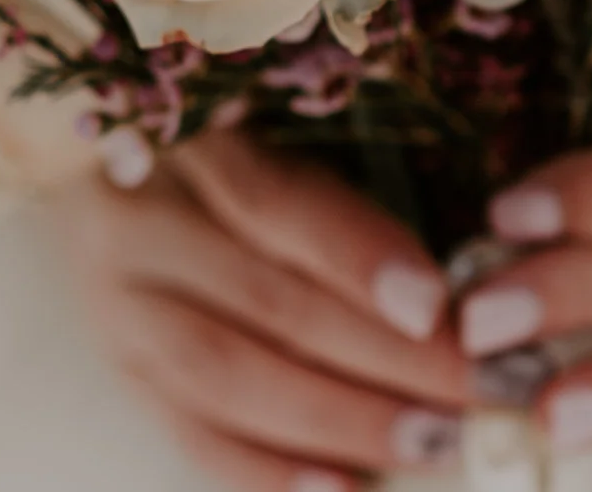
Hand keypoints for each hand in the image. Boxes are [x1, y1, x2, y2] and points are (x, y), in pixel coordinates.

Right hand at [59, 130, 473, 490]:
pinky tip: (341, 488)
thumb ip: (351, 199)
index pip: (275, 202)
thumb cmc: (237, 151)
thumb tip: (451, 290)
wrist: (121, 178)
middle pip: (265, 300)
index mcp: (189, 137)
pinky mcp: (121, 368)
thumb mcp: (287, 135)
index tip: (437, 305)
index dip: (357, 255)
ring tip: (429, 441)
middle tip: (473, 389)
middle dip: (384, 356)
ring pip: (226, 374)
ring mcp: (118, 301)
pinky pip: (189, 432)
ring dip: (338, 420)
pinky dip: (266, 471)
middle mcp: (139, 219)